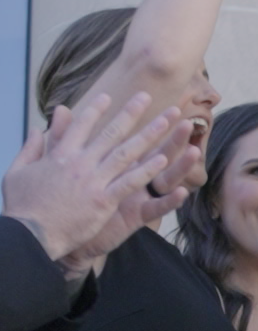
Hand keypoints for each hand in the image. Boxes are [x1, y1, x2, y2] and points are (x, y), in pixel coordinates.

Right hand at [3, 92, 184, 266]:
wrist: (30, 234)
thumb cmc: (22, 206)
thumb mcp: (18, 171)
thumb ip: (31, 148)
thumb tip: (36, 129)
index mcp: (59, 155)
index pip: (81, 126)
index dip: (96, 110)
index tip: (109, 96)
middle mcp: (79, 163)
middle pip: (109, 133)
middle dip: (130, 113)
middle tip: (147, 96)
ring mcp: (93, 181)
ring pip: (126, 153)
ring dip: (149, 136)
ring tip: (166, 121)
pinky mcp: (103, 201)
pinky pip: (129, 182)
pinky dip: (146, 170)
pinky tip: (162, 159)